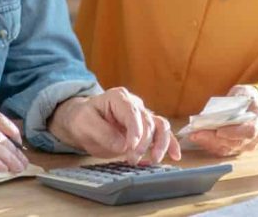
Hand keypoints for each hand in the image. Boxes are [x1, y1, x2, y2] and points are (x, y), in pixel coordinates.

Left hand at [48, 88, 181, 164]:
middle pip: (148, 121)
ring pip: (161, 126)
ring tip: (154, 160)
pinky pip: (163, 133)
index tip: (130, 148)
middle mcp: (134, 103)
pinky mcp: (146, 128)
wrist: (83, 122)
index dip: (135, 131)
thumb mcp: (85, 124)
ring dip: (160, 144)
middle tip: (132, 159)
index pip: (132, 113)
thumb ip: (103, 132)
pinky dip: (170, 143)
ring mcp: (142, 115)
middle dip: (143, 143)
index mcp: (118, 97)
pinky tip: (175, 155)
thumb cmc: (83, 119)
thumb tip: (123, 145)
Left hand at [189, 85, 257, 156]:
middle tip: (197, 133)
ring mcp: (247, 145)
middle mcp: (257, 136)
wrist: (252, 105)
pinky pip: (223, 150)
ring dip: (209, 143)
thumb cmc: (245, 97)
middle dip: (214, 139)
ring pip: (227, 149)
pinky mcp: (237, 149)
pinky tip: (199, 138)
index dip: (234, 133)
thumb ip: (230, 101)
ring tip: (194, 135)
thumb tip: (213, 111)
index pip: (249, 131)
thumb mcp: (240, 92)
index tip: (218, 131)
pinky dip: (210, 145)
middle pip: (235, 143)